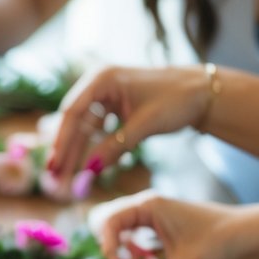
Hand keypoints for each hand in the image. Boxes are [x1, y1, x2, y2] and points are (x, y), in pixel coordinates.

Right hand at [48, 65, 209, 178]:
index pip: (72, 112)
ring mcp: (106, 96)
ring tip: (66, 179)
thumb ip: (113, 148)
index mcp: (103, 79)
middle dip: (65, 152)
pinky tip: (86, 168)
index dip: (62, 142)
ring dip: (76, 154)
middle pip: (74, 122)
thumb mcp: (143, 126)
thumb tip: (87, 172)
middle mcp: (99, 84)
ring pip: (84, 129)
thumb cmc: (177, 100)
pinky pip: (97, 130)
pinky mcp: (115, 107)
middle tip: (54, 180)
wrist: (204, 93)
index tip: (55, 167)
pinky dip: (92, 148)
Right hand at [88, 191, 236, 258]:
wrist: (250, 240)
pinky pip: (137, 244)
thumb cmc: (219, 244)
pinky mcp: (165, 236)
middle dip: (110, 248)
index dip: (107, 247)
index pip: (109, 222)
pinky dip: (136, 258)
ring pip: (122, 234)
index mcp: (150, 206)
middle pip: (109, 223)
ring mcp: (156, 222)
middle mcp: (149, 210)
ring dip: (123, 254)